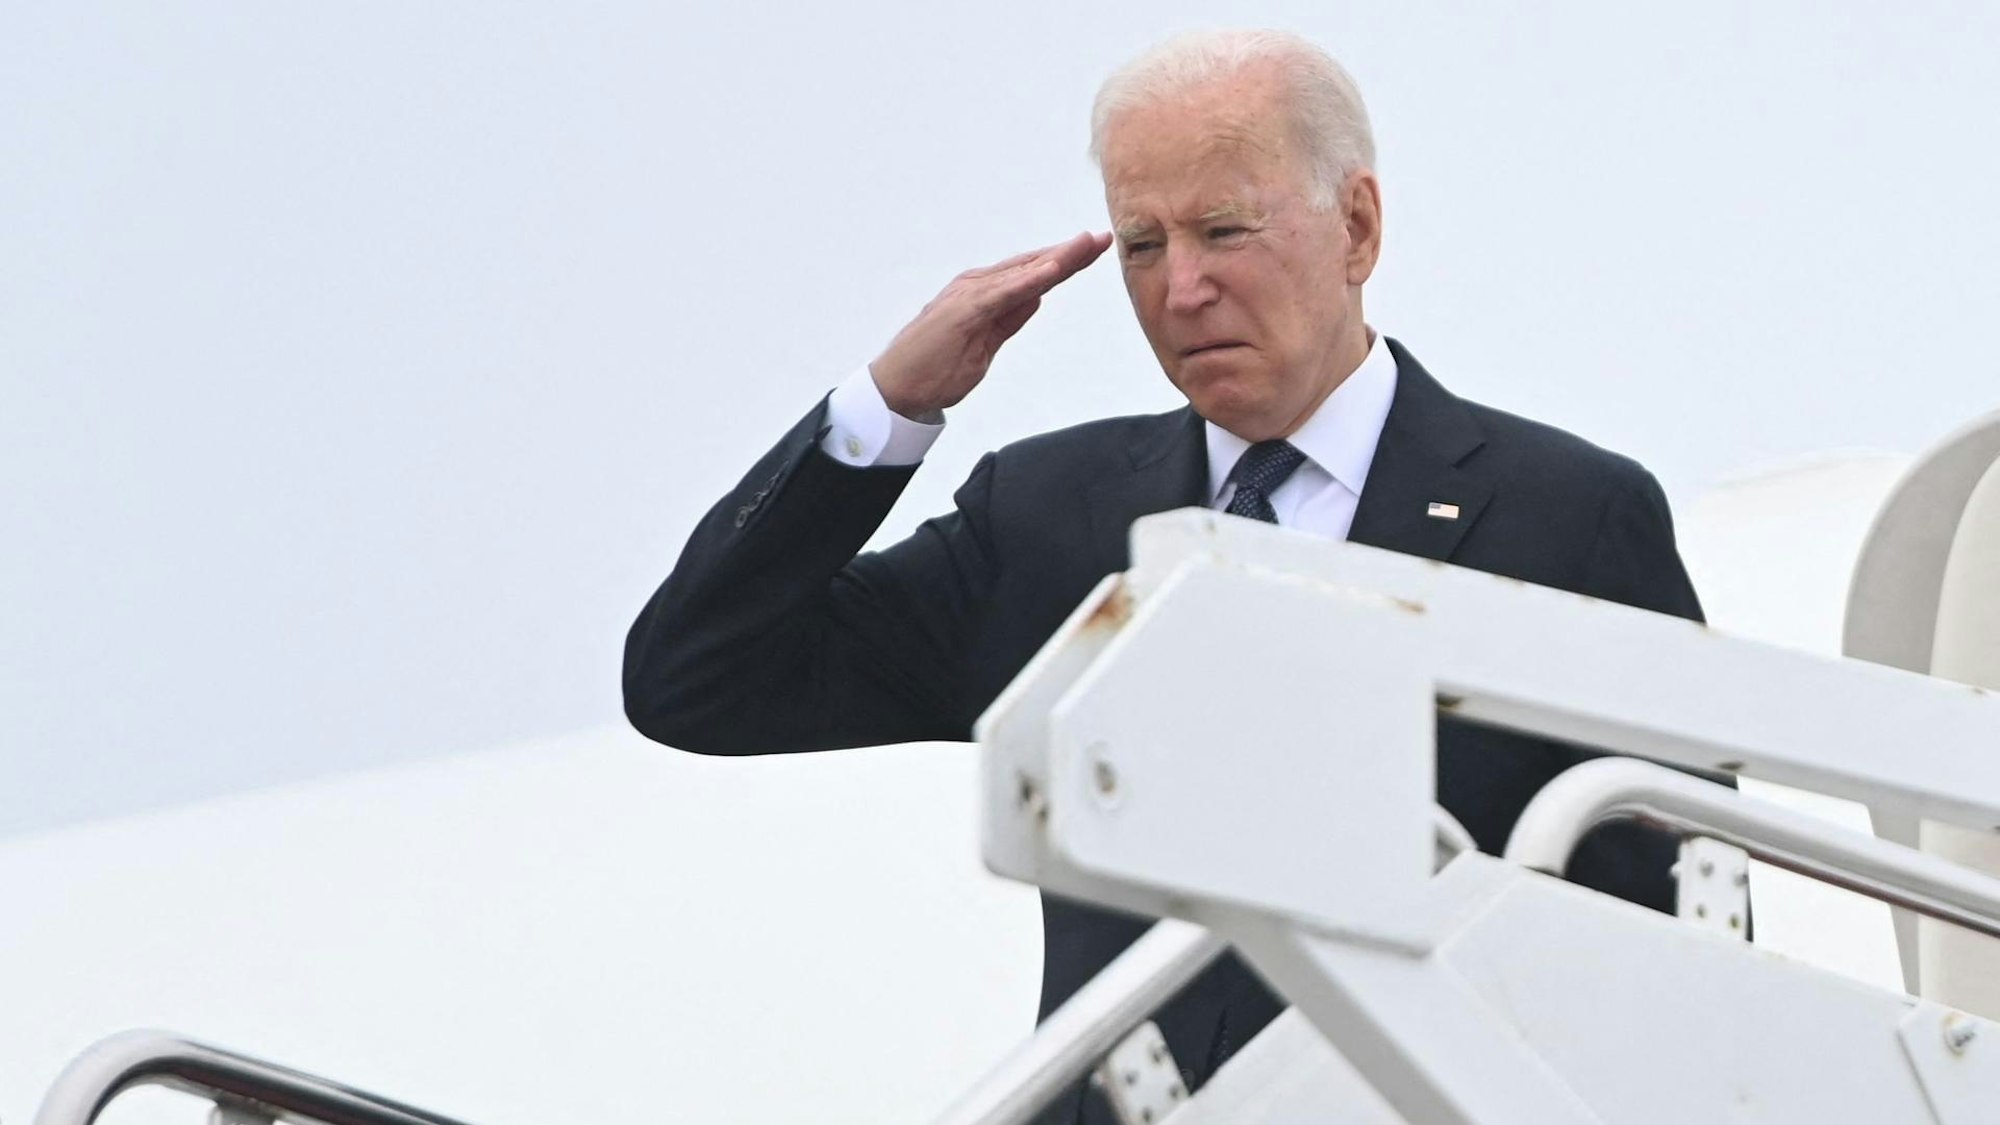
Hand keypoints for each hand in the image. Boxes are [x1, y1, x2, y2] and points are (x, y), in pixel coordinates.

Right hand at [869, 231, 1111, 419]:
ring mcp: (970, 295)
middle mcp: (977, 287)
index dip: (1064, 262)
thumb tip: (1036, 298)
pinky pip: (1006, 292)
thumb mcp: (986, 343)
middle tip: (1102, 238)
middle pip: (1032, 265)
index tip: (1093, 250)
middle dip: (1069, 252)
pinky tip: (1055, 269)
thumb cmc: (935, 368)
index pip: (1032, 274)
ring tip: (1087, 245)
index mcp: (984, 295)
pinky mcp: (965, 310)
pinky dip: (1032, 279)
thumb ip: (1009, 318)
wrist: (897, 388)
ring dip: (1057, 258)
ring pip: (1023, 272)